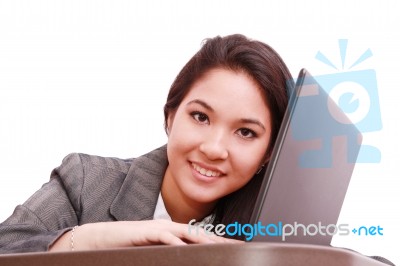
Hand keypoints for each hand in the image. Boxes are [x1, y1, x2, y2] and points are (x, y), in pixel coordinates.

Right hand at [50, 220, 239, 251]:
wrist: (104, 237)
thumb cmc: (131, 245)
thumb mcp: (155, 251)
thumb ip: (171, 253)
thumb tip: (186, 258)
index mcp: (174, 232)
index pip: (200, 237)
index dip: (219, 242)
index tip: (236, 247)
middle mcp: (170, 227)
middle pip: (200, 233)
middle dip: (220, 240)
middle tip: (238, 246)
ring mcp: (159, 228)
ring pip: (186, 232)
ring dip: (204, 239)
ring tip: (220, 246)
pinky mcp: (147, 232)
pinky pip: (164, 236)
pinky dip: (175, 241)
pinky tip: (185, 247)